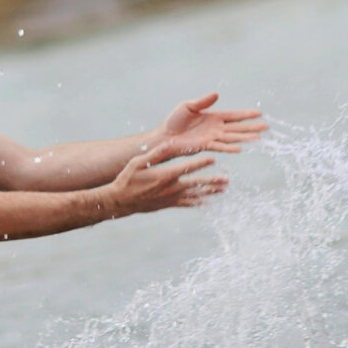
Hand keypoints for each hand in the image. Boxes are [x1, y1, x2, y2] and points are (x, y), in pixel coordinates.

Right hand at [108, 143, 227, 215]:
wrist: (121, 201)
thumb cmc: (128, 179)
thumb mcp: (137, 163)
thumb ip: (154, 154)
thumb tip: (168, 142)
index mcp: (164, 175)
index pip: (186, 168)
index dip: (201, 163)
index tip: (213, 158)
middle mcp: (170, 188)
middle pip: (195, 184)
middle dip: (212, 182)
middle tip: (225, 180)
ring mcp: (171, 198)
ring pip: (194, 196)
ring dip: (209, 193)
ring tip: (222, 191)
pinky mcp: (169, 204)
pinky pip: (187, 204)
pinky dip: (198, 203)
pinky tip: (208, 202)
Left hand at [156, 92, 266, 155]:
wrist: (165, 137)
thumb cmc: (175, 121)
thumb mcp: (189, 106)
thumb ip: (203, 101)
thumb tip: (216, 94)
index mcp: (213, 117)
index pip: (234, 115)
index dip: (246, 114)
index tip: (259, 113)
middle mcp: (215, 128)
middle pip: (237, 127)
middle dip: (252, 127)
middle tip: (266, 127)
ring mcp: (211, 137)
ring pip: (232, 137)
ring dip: (245, 138)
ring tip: (258, 139)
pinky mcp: (205, 146)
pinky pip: (220, 146)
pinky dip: (229, 147)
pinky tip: (240, 148)